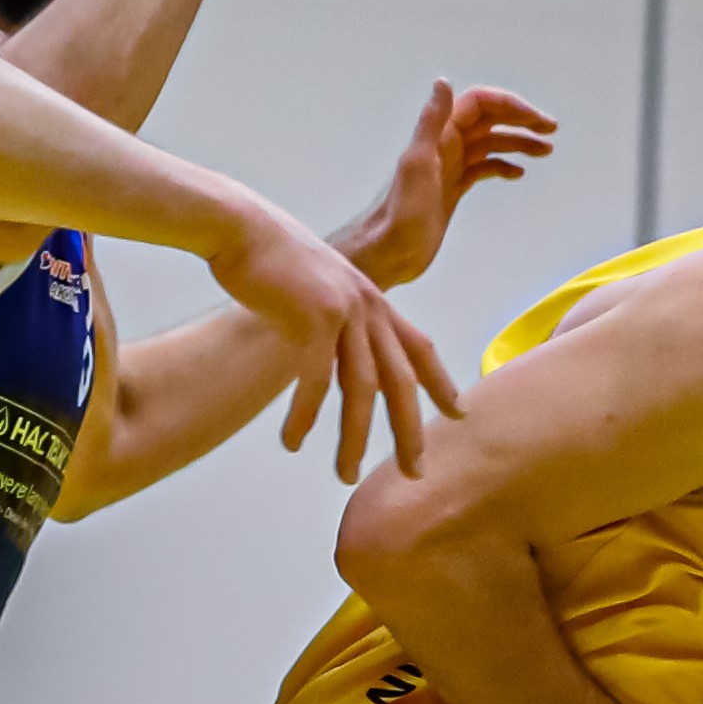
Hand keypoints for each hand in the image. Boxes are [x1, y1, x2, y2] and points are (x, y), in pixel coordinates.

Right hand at [210, 196, 456, 481]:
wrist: (242, 228)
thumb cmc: (271, 261)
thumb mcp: (318, 289)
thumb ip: (336, 320)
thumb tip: (336, 354)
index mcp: (374, 300)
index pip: (420, 348)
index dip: (441, 382)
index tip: (460, 414)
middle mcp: (369, 306)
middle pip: (401, 380)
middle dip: (409, 431)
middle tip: (415, 472)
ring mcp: (346, 310)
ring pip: (361, 389)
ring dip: (354, 439)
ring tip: (346, 475)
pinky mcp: (316, 316)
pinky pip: (316, 381)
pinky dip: (305, 416)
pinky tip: (293, 442)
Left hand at [335, 81, 556, 288]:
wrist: (388, 253)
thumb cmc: (400, 213)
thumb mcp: (417, 164)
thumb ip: (430, 122)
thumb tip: (443, 81)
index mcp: (438, 136)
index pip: (480, 104)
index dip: (509, 105)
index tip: (536, 120)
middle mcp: (445, 146)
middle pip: (489, 120)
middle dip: (520, 120)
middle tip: (551, 130)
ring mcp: (450, 168)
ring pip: (490, 144)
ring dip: (518, 142)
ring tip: (546, 150)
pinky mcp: (453, 190)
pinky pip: (483, 169)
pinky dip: (502, 166)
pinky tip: (517, 173)